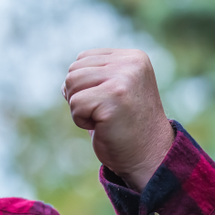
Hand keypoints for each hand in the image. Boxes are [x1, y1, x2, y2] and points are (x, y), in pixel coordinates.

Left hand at [62, 48, 174, 191]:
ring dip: (80, 107)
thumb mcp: (114, 91)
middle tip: (105, 112)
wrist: (148, 157)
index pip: (83, 58)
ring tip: (104, 117)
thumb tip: (65, 81)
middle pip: (73, 70)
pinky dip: (81, 120)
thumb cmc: (125, 126)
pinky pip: (75, 104)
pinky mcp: (114, 98)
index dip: (85, 85)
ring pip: (71, 83)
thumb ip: (95, 76)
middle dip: (80, 95)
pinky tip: (103, 126)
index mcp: (132, 57)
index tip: (108, 101)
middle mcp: (131, 64)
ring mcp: (124, 79)